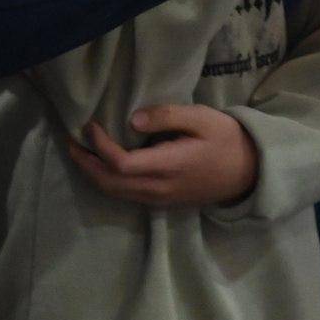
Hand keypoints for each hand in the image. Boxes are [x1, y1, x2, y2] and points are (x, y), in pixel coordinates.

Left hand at [65, 106, 256, 209]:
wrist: (249, 173)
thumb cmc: (227, 140)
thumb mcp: (202, 118)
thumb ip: (167, 117)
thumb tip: (132, 119)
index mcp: (168, 166)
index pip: (120, 163)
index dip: (99, 146)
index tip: (90, 124)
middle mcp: (159, 188)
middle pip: (109, 183)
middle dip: (85, 163)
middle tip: (70, 142)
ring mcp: (160, 199)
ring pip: (115, 193)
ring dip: (93, 174)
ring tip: (80, 153)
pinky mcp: (163, 202)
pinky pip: (126, 196)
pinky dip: (108, 182)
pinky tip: (103, 166)